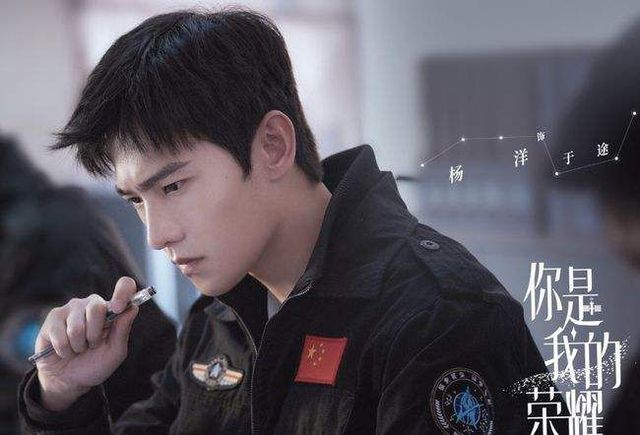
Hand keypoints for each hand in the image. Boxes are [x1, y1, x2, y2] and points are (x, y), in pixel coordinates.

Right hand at [34, 276, 139, 410]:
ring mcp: (72, 308)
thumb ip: (123, 330)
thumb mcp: (115, 352)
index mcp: (112, 309)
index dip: (123, 292)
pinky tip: (64, 350)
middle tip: (92, 345)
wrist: (69, 380)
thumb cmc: (95, 364)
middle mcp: (93, 304)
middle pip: (97, 307)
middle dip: (94, 335)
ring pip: (77, 326)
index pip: (124, 286)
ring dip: (79, 345)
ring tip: (78, 349)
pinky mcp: (54, 316)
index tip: (118, 308)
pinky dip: (64, 349)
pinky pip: (60, 335)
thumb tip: (132, 308)